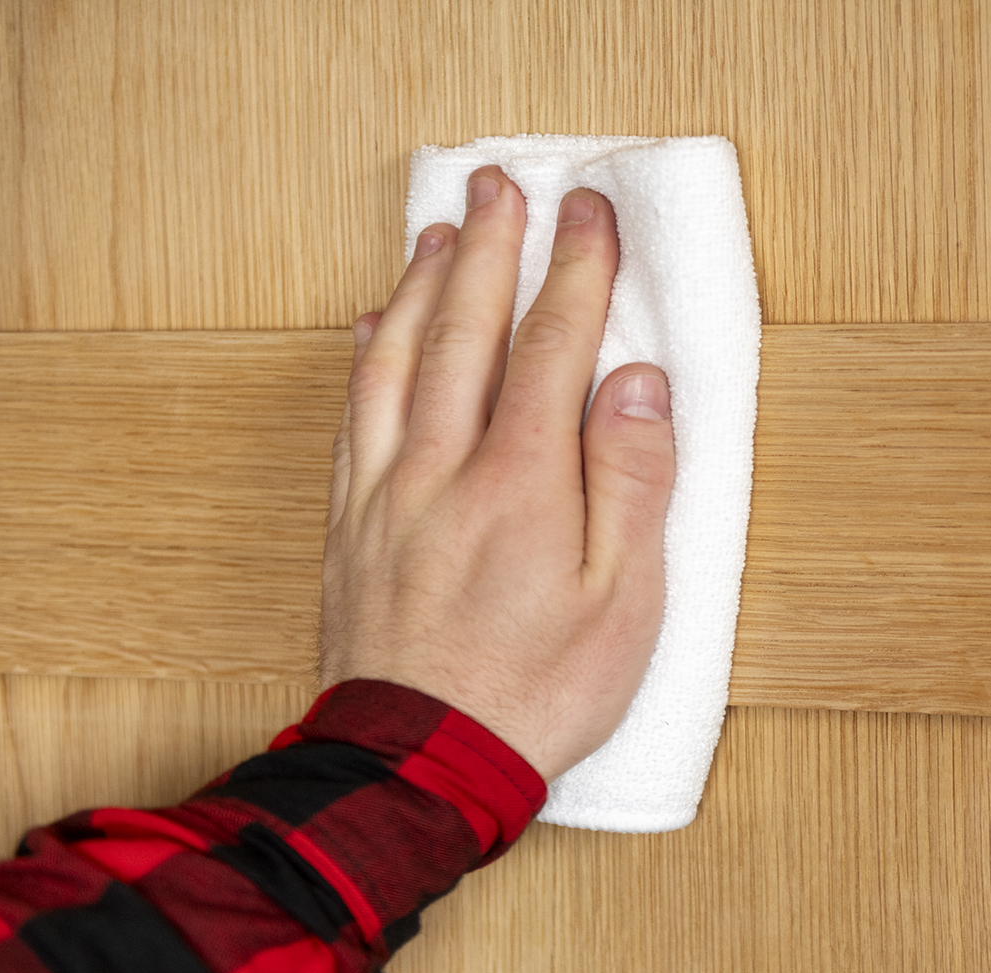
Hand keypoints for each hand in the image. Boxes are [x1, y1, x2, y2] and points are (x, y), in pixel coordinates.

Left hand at [319, 166, 673, 780]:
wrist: (420, 767)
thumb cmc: (537, 693)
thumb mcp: (626, 602)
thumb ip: (634, 482)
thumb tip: (638, 385)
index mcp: (524, 483)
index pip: (552, 348)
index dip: (576, 274)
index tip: (589, 216)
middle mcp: (446, 470)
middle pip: (466, 332)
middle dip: (491, 250)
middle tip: (504, 188)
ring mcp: (388, 493)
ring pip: (399, 361)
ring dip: (422, 287)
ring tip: (441, 233)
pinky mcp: (352, 526)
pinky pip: (354, 416)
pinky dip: (366, 357)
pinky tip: (374, 328)